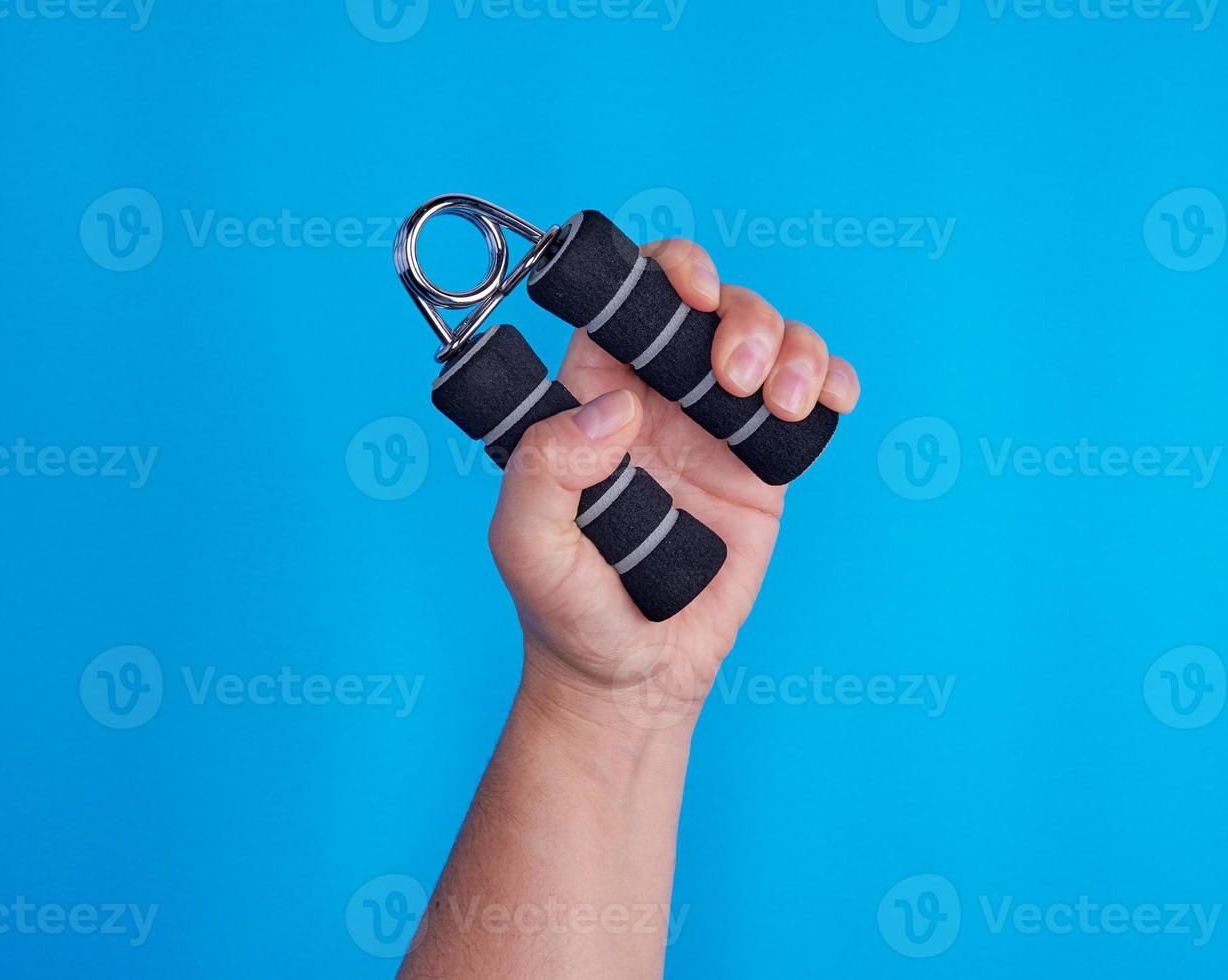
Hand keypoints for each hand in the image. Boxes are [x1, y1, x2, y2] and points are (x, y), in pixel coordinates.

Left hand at [489, 239, 860, 731]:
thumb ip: (544, 468)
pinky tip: (830, 401)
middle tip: (734, 380)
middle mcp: (659, 396)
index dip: (669, 270)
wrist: (634, 676)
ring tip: (783, 404)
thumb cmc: (567, 610)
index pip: (630, 298)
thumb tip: (617, 408)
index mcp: (595, 393)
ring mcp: (717, 427)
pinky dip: (832, 379)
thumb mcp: (525, 544)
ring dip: (794, 348)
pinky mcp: (765, 467)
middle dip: (742, 318)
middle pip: (717, 306)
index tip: (695, 295)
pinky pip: (810, 399)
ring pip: (773, 340)